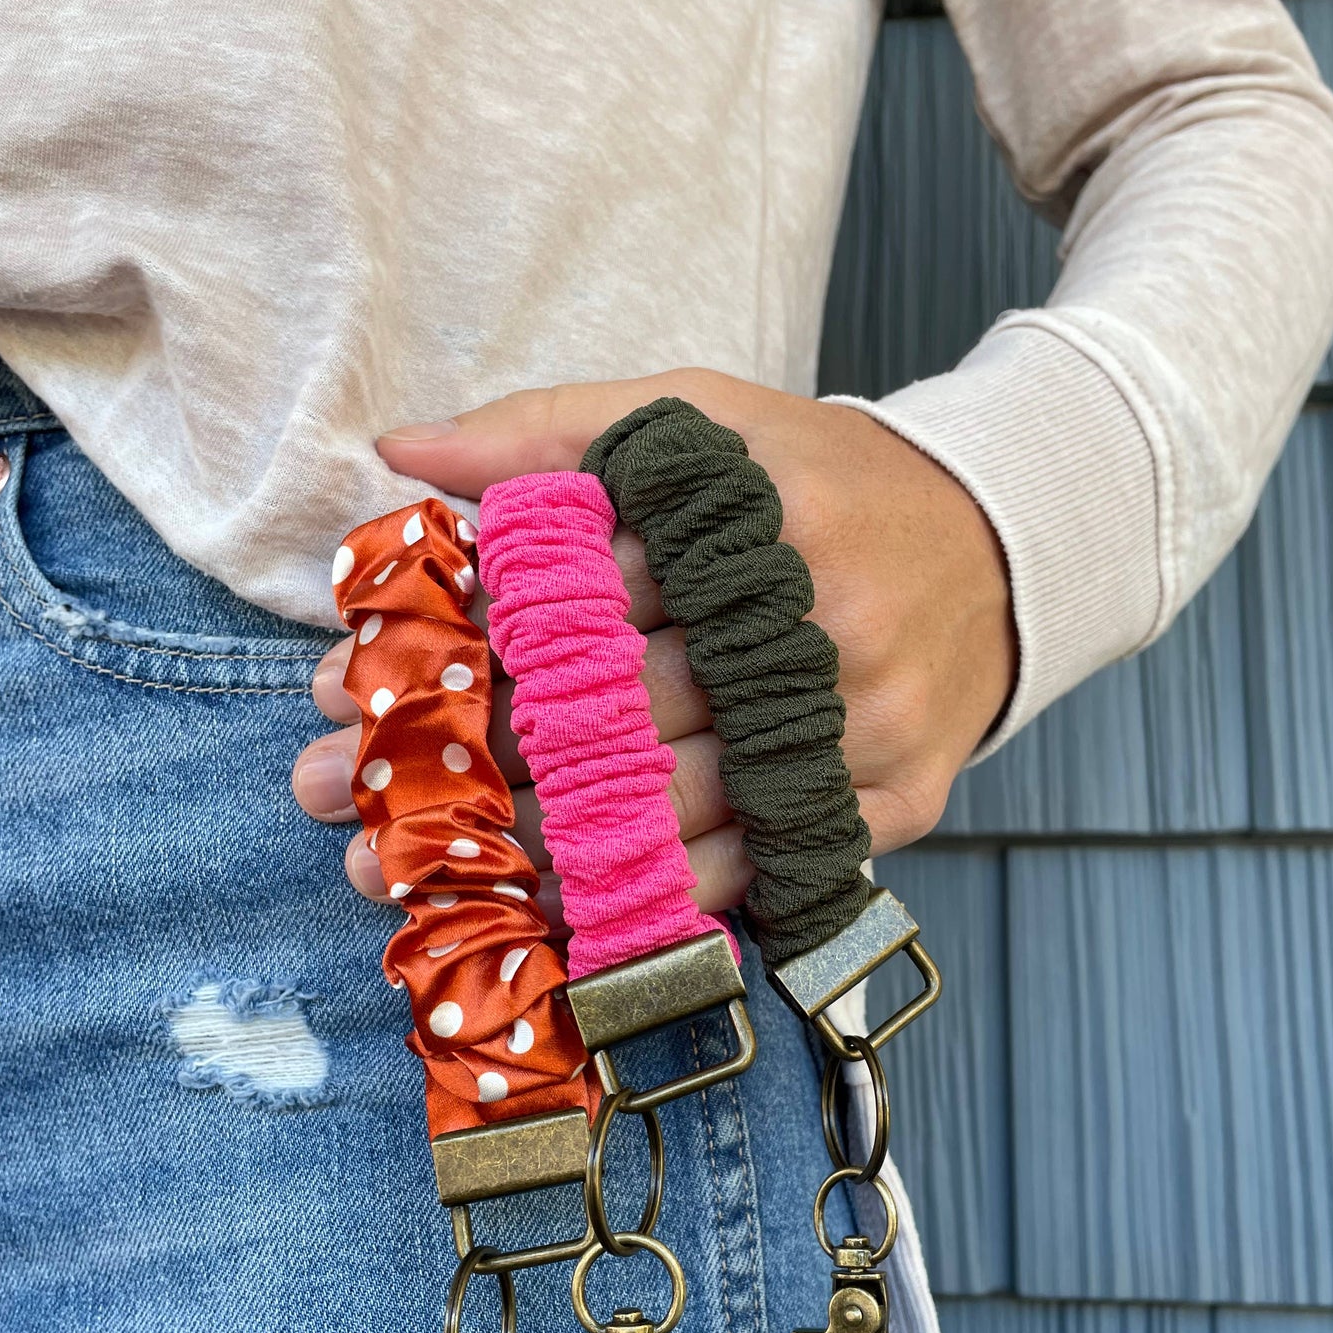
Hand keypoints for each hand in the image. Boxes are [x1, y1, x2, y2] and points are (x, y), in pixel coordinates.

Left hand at [290, 368, 1016, 915]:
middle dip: (463, 759)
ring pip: (674, 808)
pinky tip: (558, 908)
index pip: (577, 594)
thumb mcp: (701, 423)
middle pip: (611, 713)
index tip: (343, 685)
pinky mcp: (895, 802)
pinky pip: (754, 868)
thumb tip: (399, 450)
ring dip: (535, 849)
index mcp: (755, 516)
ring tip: (418, 872)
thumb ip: (550, 431)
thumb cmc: (818, 486)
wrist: (997, 552)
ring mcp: (863, 727)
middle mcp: (815, 625)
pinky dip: (652, 896)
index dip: (452, 646)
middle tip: (334, 793)